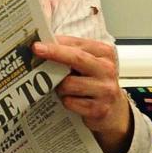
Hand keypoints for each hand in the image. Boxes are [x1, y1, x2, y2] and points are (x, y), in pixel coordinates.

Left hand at [32, 35, 132, 152]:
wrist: (114, 109)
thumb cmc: (96, 82)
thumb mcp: (89, 63)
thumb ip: (72, 52)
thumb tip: (46, 43)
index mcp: (104, 53)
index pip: (78, 44)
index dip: (56, 43)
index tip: (38, 43)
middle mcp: (106, 69)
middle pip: (76, 58)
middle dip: (54, 53)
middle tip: (37, 50)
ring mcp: (104, 90)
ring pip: (68, 84)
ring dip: (59, 86)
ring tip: (62, 88)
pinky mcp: (99, 108)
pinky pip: (70, 102)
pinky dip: (65, 101)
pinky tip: (71, 100)